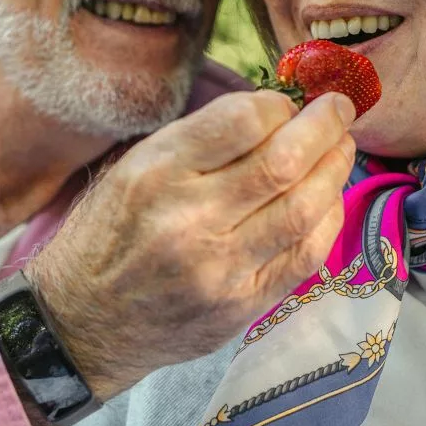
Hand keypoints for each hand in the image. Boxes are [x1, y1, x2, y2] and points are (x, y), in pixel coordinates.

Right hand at [27, 90, 355, 400]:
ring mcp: (219, 268)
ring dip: (335, 169)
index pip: (241, 120)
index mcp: (155, 173)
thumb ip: (199, 141)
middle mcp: (188, 219)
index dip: (279, 104)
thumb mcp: (131, 169)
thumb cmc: (107, 235)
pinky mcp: (240, 306)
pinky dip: (327, 219)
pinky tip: (329, 198)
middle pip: (283, 161)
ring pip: (303, 208)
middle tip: (341, 109)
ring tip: (343, 147)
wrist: (81, 324)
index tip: (289, 101)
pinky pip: (305, 256)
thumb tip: (274, 112)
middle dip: (325, 126)